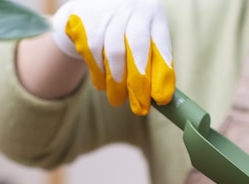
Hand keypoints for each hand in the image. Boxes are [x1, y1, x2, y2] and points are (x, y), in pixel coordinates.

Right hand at [52, 0, 174, 115]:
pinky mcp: (85, 20)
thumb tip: (160, 99)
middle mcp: (134, 10)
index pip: (162, 47)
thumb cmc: (125, 32)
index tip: (162, 99)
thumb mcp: (145, 38)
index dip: (162, 74)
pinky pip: (93, 53)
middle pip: (138, 48)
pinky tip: (102, 85)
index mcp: (154, 16)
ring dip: (117, 83)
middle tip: (140, 108)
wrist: (91, 7)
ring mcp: (109, 13)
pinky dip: (99, 74)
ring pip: (114, 53)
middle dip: (139, 83)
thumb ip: (152, 63)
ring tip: (117, 100)